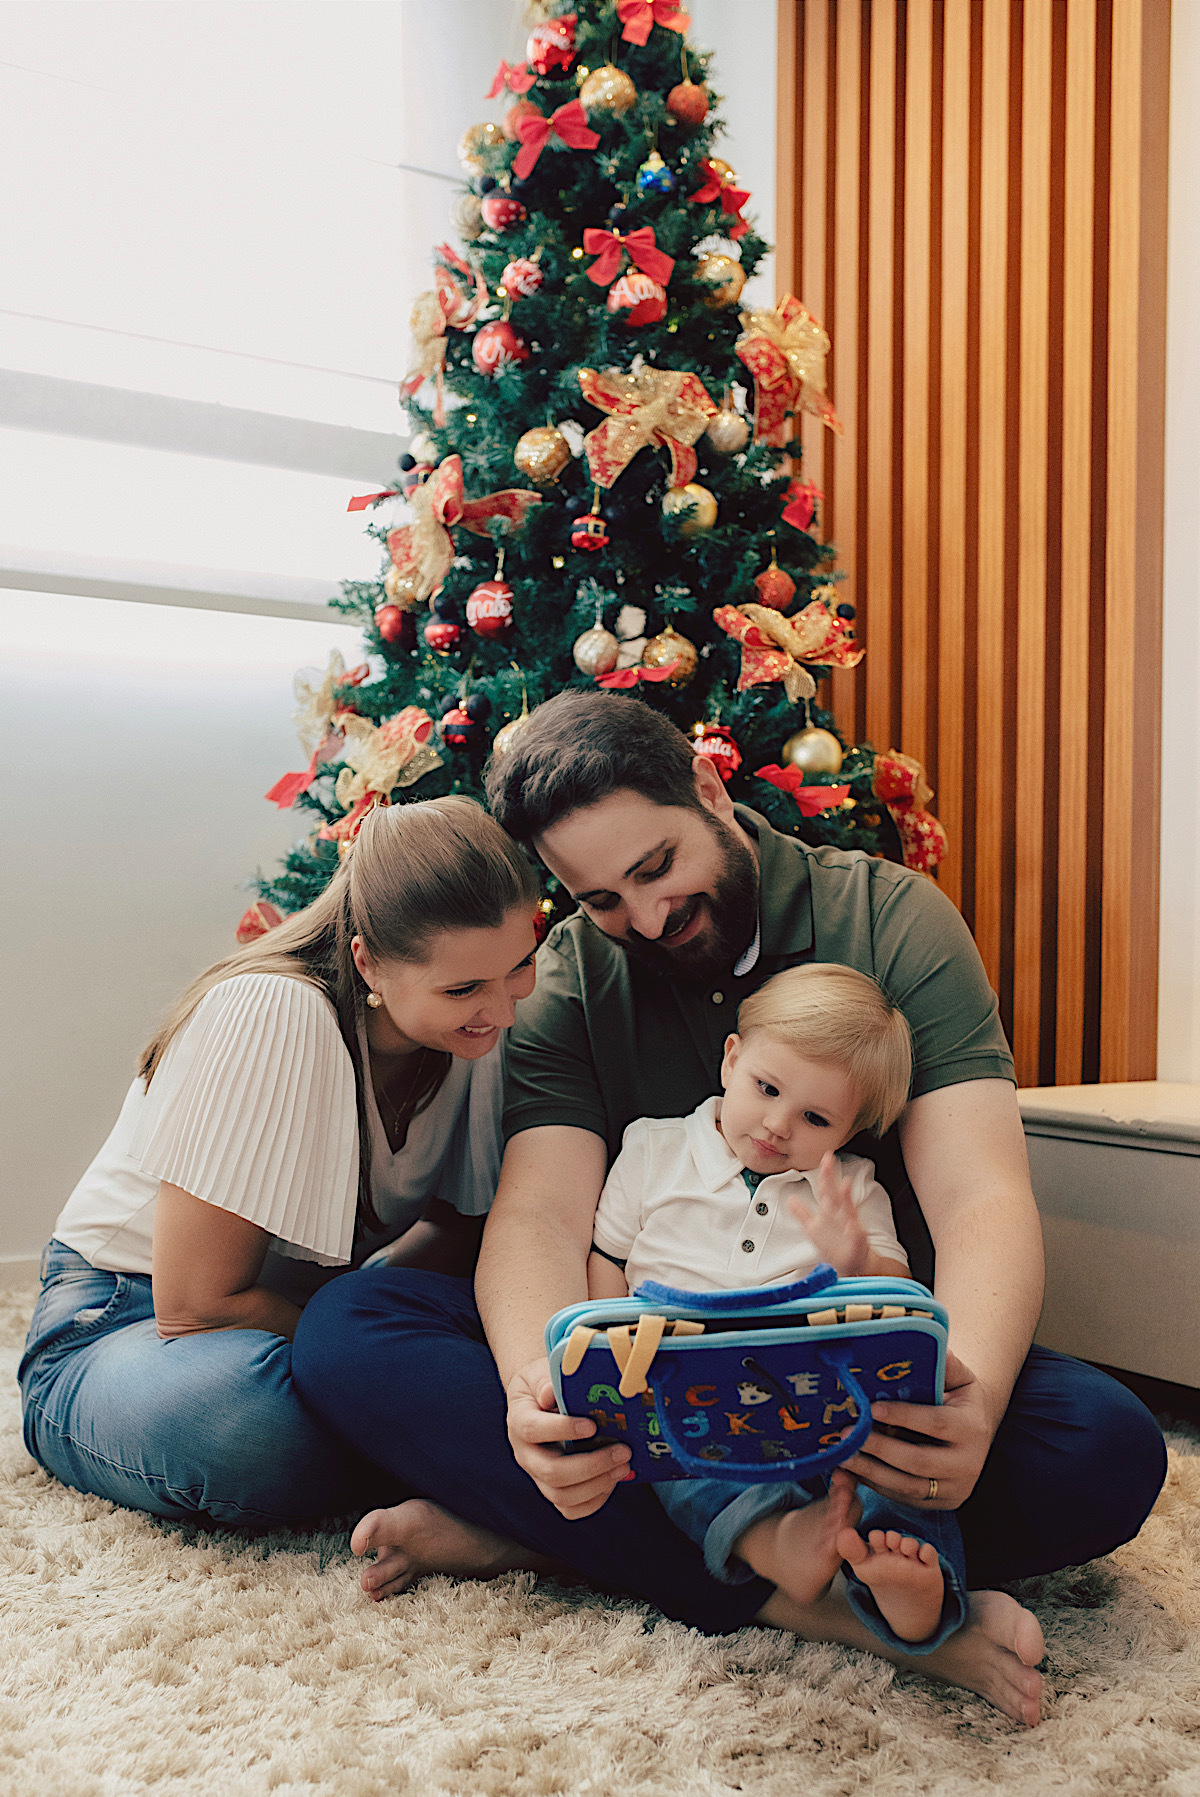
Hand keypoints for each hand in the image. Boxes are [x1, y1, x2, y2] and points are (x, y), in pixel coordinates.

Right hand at [505, 1356, 632, 1519]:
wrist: (538, 1400)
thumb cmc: (544, 1383)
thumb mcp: (540, 1373)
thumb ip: (546, 1381)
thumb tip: (549, 1394)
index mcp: (519, 1421)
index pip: (533, 1430)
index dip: (562, 1430)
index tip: (592, 1425)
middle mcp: (525, 1454)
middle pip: (552, 1473)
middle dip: (591, 1466)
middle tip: (622, 1451)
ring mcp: (538, 1476)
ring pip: (562, 1497)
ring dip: (597, 1485)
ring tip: (624, 1466)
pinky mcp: (553, 1490)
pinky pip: (571, 1509)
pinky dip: (594, 1501)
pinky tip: (613, 1481)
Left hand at [788, 1151, 869, 1275]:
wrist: (854, 1262)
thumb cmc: (835, 1244)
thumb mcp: (814, 1228)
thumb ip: (803, 1213)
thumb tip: (789, 1199)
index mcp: (831, 1211)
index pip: (826, 1189)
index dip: (824, 1174)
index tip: (825, 1157)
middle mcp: (841, 1215)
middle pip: (834, 1193)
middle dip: (831, 1178)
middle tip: (829, 1160)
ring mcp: (851, 1227)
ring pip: (848, 1210)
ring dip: (846, 1198)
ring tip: (845, 1184)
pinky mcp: (857, 1242)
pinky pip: (856, 1235)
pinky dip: (854, 1231)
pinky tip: (853, 1226)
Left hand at [839, 1349, 994, 1509]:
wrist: (977, 1431)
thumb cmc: (958, 1397)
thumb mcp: (958, 1377)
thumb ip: (944, 1363)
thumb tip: (924, 1339)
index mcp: (973, 1428)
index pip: (935, 1424)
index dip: (902, 1417)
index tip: (870, 1409)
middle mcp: (969, 1463)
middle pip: (917, 1461)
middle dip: (878, 1449)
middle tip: (845, 1435)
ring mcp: (956, 1488)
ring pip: (907, 1486)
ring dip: (870, 1471)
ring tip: (841, 1456)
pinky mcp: (942, 1503)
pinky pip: (904, 1498)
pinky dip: (876, 1485)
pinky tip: (853, 1470)